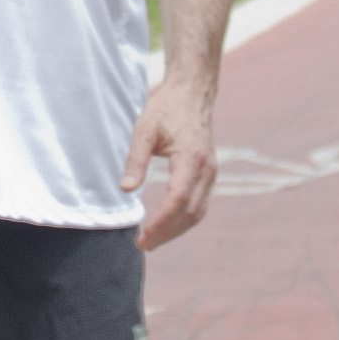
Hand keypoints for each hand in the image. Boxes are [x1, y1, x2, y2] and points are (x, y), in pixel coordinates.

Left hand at [124, 69, 219, 251]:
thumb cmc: (166, 109)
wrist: (192, 95)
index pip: (178, 199)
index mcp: (192, 158)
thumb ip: (136, 160)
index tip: (143, 235)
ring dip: (176, 230)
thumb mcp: (144, 129)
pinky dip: (184, 220)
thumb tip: (127, 190)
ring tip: (152, 240)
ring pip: (197, 213)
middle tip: (142, 244)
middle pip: (190, 213)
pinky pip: (200, 205)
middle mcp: (207, 169)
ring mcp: (211, 173)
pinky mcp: (209, 175)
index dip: (161, 221)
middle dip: (166, 232)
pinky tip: (167, 225)